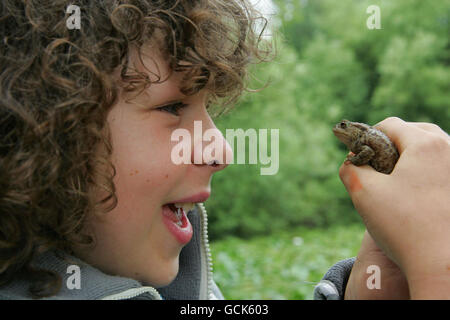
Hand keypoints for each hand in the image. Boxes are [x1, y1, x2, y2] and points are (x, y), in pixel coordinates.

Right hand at [339, 117, 449, 298]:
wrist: (441, 264)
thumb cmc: (403, 226)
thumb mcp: (363, 192)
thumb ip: (350, 168)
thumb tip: (351, 161)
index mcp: (426, 145)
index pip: (390, 125)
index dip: (368, 137)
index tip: (360, 156)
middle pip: (416, 132)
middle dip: (392, 143)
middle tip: (378, 165)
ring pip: (433, 148)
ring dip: (411, 156)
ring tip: (396, 179)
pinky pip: (443, 166)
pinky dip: (427, 169)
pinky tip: (415, 191)